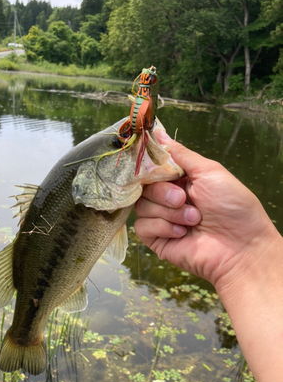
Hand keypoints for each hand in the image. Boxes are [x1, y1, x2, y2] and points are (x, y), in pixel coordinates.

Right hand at [134, 130, 280, 297]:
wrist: (239, 248)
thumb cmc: (232, 207)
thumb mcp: (209, 171)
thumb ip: (180, 154)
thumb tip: (159, 134)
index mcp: (181, 180)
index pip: (152, 167)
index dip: (149, 166)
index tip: (151, 165)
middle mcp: (169, 198)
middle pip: (144, 186)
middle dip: (164, 192)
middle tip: (184, 198)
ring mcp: (162, 220)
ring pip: (142, 206)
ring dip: (168, 212)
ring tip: (193, 220)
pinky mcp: (156, 239)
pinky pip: (142, 226)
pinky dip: (162, 227)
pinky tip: (182, 233)